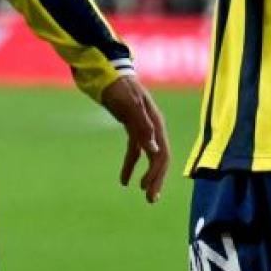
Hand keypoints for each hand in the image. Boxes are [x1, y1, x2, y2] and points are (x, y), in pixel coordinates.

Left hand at [99, 76, 170, 203]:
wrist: (108, 72)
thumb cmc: (118, 86)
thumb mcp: (128, 104)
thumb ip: (141, 125)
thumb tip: (153, 150)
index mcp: (156, 122)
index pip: (162, 154)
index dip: (157, 173)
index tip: (147, 189)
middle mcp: (153, 126)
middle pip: (160, 158)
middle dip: (157, 179)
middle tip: (150, 199)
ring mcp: (144, 127)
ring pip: (150, 156)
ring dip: (147, 175)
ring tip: (143, 193)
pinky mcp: (133, 127)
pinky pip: (136, 150)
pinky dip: (131, 165)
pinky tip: (123, 180)